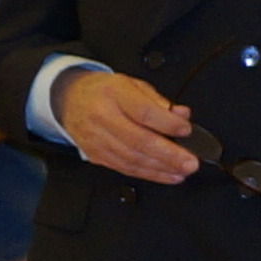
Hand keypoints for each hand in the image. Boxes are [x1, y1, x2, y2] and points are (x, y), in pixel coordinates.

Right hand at [59, 68, 200, 186]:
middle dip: (169, 155)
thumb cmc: (105, 91)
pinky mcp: (95, 154)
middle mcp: (102, 116)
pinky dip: (147, 174)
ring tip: (181, 172)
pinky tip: (165, 175)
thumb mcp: (132, 84)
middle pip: (139, 140)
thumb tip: (182, 115)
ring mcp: (96, 138)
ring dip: (160, 169)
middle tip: (190, 162)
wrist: (69, 99)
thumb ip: (158, 100)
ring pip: (131, 158)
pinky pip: (124, 168)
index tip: (186, 130)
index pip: (143, 112)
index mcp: (114, 93)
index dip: (167, 124)